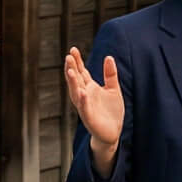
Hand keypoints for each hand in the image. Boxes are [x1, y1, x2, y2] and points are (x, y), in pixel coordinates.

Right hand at [64, 49, 122, 169]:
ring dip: (73, 83)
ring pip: (77, 93)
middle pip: (76, 80)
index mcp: (89, 88)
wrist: (113, 132)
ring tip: (71, 71)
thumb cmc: (111, 111)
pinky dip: (83, 101)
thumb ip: (110, 74)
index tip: (73, 49)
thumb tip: (109, 57)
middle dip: (72, 69)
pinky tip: (82, 92)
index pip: (81, 72)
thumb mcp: (113, 89)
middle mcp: (84, 96)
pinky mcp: (89, 118)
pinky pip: (85, 108)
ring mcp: (85, 107)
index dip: (77, 61)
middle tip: (68, 57)